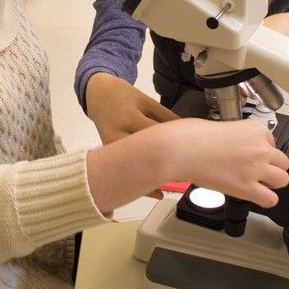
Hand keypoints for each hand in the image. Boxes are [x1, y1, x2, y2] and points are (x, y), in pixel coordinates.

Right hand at [85, 73, 179, 200]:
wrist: (98, 95)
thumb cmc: (124, 96)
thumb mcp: (147, 101)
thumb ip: (167, 118)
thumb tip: (187, 135)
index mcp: (129, 118)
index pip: (154, 137)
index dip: (173, 147)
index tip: (190, 155)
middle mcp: (117, 135)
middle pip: (143, 157)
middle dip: (164, 166)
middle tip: (186, 175)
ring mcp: (110, 148)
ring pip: (133, 169)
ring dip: (152, 178)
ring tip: (172, 186)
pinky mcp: (108, 156)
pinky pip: (126, 171)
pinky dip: (140, 182)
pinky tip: (156, 192)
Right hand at [86, 117, 288, 214]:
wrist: (179, 149)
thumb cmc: (190, 135)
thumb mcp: (220, 126)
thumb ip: (236, 136)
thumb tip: (237, 147)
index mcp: (255, 129)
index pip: (272, 142)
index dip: (260, 150)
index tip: (248, 154)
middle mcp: (260, 147)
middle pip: (282, 162)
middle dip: (271, 166)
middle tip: (255, 170)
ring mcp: (255, 168)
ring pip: (282, 179)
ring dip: (271, 182)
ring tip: (256, 183)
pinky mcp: (247, 187)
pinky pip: (270, 199)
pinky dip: (264, 199)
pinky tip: (254, 196)